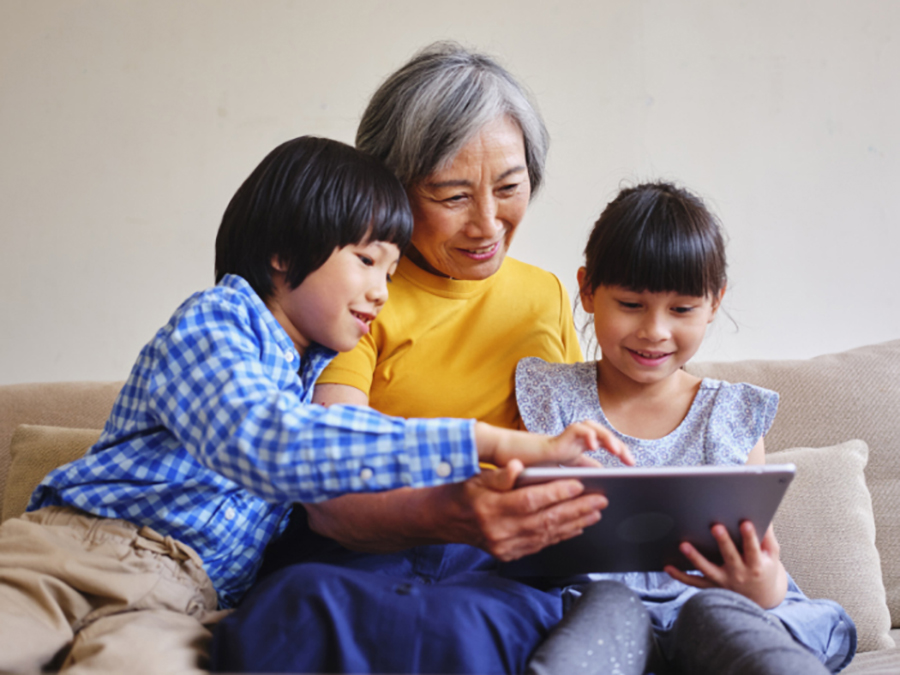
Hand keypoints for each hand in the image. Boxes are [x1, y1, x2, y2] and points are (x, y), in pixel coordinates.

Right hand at [305, 460, 609, 559]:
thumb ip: (499, 474)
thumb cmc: (461, 493)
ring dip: (575, 523)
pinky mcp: (509, 554)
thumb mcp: (476, 477)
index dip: (558, 493)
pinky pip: (541, 545)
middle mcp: (500, 532)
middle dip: (577, 509)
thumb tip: (518, 467)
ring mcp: (505, 546)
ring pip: (548, 534)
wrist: (441, 521)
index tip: (580, 484)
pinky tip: (576, 526)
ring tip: (596, 512)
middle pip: (547, 520)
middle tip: (601, 499)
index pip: (533, 501)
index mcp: (493, 510)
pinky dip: (561, 534)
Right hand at [476, 420, 633, 467]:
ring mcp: (564, 439)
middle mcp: (571, 443)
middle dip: (618, 447)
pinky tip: (595, 445)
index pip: (601, 447)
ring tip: (617, 451)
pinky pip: (577, 429)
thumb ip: (570, 478)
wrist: (502, 458)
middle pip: (601, 435)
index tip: (631, 466)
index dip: (618, 453)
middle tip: (630, 461)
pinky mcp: (556, 439)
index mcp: (573, 452)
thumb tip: (589, 491)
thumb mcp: (553, 477)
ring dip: (608, 438)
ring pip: (593, 428)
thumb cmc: (524, 468)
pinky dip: (588, 434)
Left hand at [664, 522, 787, 608]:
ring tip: (683, 545)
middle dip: (723, 542)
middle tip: (715, 526)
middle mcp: (739, 574)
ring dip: (695, 558)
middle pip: (730, 556)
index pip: (752, 549)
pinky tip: (667, 567)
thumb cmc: (765, 570)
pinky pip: (694, 582)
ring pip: (707, 569)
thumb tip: (763, 514)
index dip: (750, 537)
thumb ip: (766, 536)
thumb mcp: (772, 554)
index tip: (745, 523)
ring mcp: (724, 581)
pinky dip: (680, 576)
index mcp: (756, 564)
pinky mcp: (712, 586)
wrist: (762, 598)